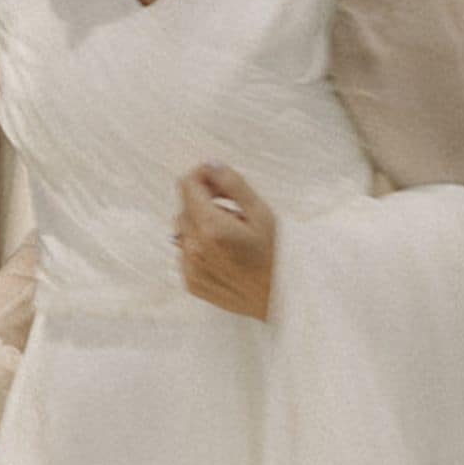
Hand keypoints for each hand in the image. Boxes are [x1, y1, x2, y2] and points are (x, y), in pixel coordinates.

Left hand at [173, 161, 275, 319]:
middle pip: (184, 205)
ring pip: (182, 229)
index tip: (218, 180)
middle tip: (233, 208)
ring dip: (200, 223)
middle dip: (203, 200)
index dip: (202, 176)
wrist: (281, 300)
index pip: (187, 185)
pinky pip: (184, 252)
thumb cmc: (277, 255)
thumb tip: (210, 164)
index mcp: (212, 227)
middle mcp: (194, 248)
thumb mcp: (262, 213)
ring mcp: (190, 267)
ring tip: (230, 234)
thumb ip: (233, 184)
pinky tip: (224, 253)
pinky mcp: (191, 282)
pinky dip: (199, 246)